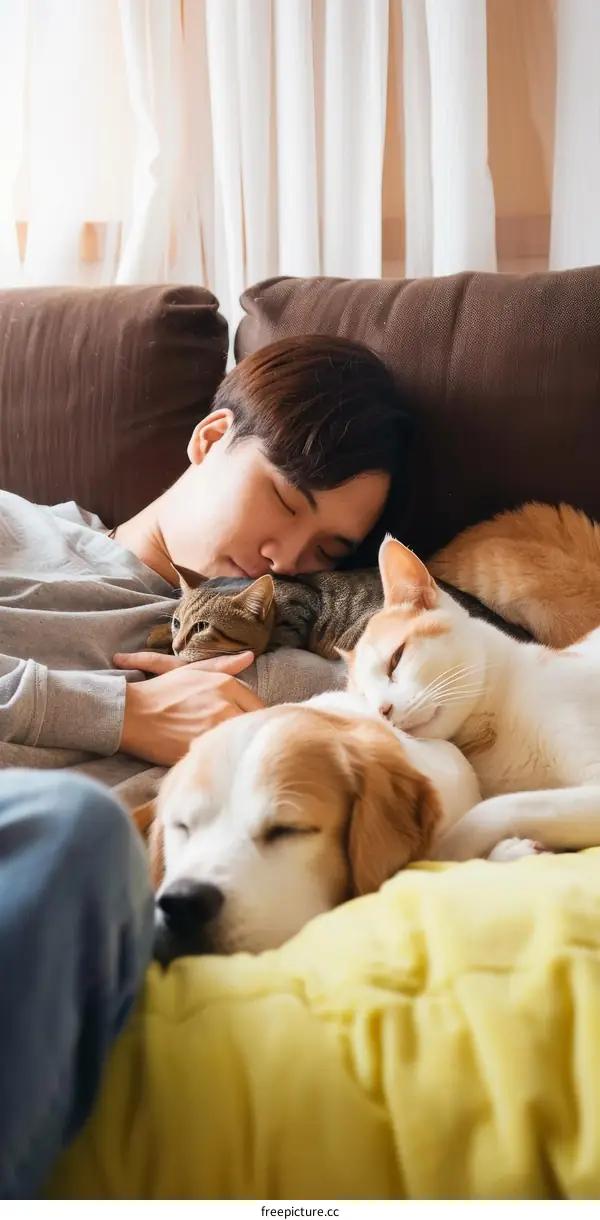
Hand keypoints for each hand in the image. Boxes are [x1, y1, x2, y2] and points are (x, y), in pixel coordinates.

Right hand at [114, 650, 263, 765]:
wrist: (131, 714)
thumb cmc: (161, 692)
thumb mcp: (192, 671)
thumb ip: (224, 664)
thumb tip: (249, 656)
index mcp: (226, 685)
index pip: (259, 706)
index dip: (254, 717)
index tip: (246, 725)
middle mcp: (225, 706)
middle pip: (254, 725)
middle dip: (248, 732)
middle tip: (240, 739)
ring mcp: (215, 730)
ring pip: (241, 741)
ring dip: (237, 745)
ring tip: (228, 749)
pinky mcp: (204, 751)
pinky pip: (224, 756)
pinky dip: (222, 757)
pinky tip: (215, 758)